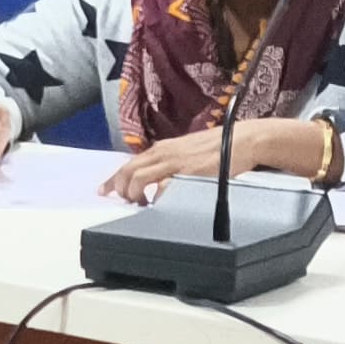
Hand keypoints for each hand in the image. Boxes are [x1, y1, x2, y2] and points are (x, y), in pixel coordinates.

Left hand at [100, 118, 323, 204]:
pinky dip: (157, 197)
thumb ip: (167, 162)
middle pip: (127, 171)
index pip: (128, 165)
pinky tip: (160, 204)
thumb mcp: (184, 151)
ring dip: (134, 194)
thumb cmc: (216, 147)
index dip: (113, 180)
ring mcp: (175, 162)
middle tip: (126, 202)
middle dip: (121, 189)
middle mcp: (163, 153)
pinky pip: (165, 186)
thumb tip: (154, 179)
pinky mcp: (189, 172)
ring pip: (139, 178)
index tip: (103, 191)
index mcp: (161, 148)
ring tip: (142, 204)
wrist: (241, 139)